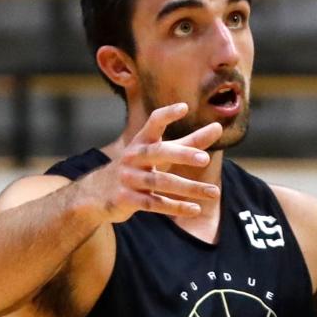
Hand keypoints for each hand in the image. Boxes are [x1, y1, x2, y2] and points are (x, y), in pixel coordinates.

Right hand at [83, 104, 223, 225]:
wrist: (96, 193)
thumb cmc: (138, 167)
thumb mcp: (160, 153)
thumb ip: (190, 142)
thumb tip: (219, 127)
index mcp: (141, 142)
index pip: (153, 123)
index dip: (167, 114)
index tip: (184, 107)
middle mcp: (133, 157)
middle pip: (158, 153)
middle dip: (182, 154)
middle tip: (206, 158)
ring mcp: (128, 179)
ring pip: (160, 182)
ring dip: (189, 188)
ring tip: (214, 192)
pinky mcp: (126, 200)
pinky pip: (154, 204)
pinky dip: (175, 207)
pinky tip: (195, 209)